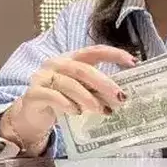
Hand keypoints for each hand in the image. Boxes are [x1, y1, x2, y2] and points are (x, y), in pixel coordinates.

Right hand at [0, 45, 136, 151]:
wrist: (32, 116)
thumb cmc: (60, 101)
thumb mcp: (81, 92)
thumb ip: (96, 90)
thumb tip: (122, 96)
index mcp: (71, 59)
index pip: (94, 51)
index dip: (114, 54)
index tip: (133, 62)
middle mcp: (56, 64)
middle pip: (83, 69)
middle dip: (104, 83)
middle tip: (120, 97)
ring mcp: (43, 77)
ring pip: (69, 84)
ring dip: (88, 98)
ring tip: (102, 110)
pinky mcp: (34, 94)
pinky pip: (53, 96)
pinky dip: (67, 104)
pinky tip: (77, 112)